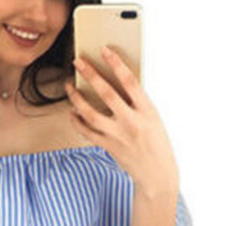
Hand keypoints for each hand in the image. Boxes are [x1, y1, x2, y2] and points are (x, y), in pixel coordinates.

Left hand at [65, 46, 179, 189]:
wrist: (157, 174)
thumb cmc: (157, 144)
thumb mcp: (153, 118)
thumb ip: (137, 102)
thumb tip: (116, 83)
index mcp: (147, 111)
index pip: (130, 82)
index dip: (116, 64)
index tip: (105, 51)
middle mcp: (132, 122)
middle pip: (107, 93)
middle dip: (90, 75)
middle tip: (78, 62)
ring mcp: (118, 135)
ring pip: (91, 113)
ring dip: (77, 98)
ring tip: (69, 86)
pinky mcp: (108, 146)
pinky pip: (87, 132)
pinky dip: (77, 120)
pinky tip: (72, 111)